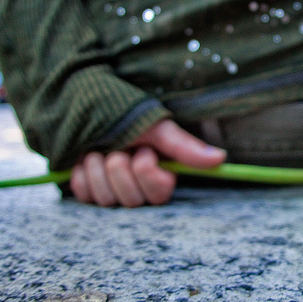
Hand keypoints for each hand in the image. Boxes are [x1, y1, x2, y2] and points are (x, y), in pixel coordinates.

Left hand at [70, 119, 226, 206]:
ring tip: (100, 148)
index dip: (148, 174)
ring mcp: (110, 191)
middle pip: (132, 199)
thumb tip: (220, 158)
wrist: (83, 102)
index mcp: (157, 174)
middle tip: (120, 147)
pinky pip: (85, 195)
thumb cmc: (123, 113)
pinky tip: (85, 158)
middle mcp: (136, 187)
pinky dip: (82, 173)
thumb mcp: (156, 127)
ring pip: (107, 199)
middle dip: (121, 168)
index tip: (144, 151)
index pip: (159, 194)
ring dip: (99, 168)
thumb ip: (185, 147)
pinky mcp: (86, 191)